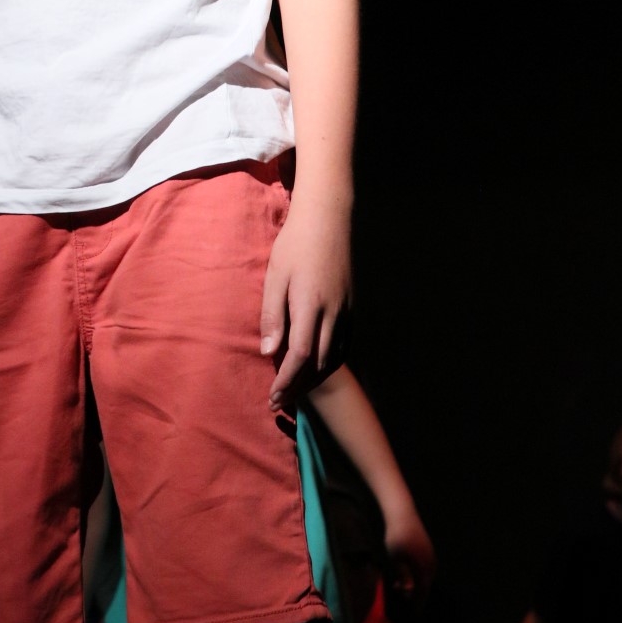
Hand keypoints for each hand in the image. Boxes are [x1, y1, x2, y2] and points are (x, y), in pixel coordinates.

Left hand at [260, 199, 351, 409]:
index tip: (272, 398)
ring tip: (295, 392)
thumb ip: (272, 316)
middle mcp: (334, 313)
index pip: (299, 356)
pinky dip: (329, 363)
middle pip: (318, 364)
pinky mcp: (352, 307)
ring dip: (315, 379)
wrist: (328, 220)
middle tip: (278, 403)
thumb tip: (268, 353)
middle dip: (298, 387)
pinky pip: (344, 346)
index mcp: (311, 305)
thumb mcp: (275, 277)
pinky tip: (316, 369)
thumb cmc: (294, 245)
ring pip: (334, 358)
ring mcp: (347, 311)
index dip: (286, 381)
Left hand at [383, 503, 436, 609]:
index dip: (418, 603)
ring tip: (399, 584)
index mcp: (424, 568)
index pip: (422, 591)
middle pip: (425, 584)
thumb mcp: (396, 559)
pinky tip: (405, 570)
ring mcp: (430, 554)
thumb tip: (408, 590)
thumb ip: (403, 575)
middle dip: (414, 592)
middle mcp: (431, 563)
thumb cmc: (397, 536)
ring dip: (414, 582)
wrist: (402, 513)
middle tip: (400, 594)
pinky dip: (416, 573)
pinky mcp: (427, 548)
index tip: (415, 615)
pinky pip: (424, 566)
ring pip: (424, 575)